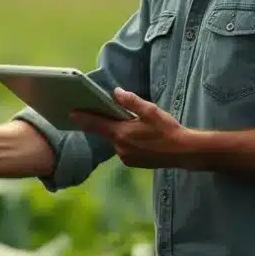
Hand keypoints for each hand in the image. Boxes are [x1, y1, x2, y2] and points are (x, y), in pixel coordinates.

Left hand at [70, 87, 186, 168]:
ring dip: (119, 133)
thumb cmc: (167, 130)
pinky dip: (127, 142)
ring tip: (134, 126)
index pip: (96, 124)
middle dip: (106, 123)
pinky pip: (124, 149)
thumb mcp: (150, 111)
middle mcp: (120, 147)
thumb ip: (131, 101)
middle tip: (110, 113)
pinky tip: (140, 138)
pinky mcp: (133, 163)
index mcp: (121, 133)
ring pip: (116, 141)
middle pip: (106, 132)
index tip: (71, 113)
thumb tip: (116, 92)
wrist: (183, 152)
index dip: (82, 118)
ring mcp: (126, 157)